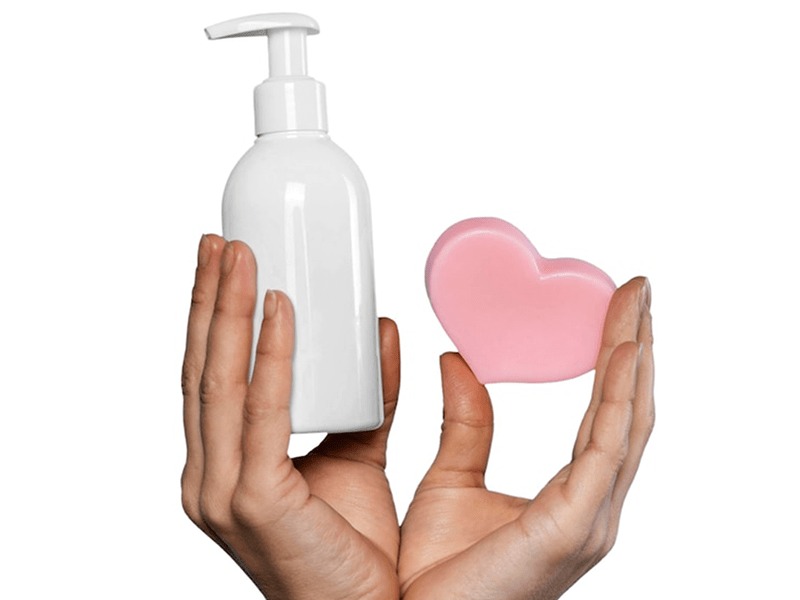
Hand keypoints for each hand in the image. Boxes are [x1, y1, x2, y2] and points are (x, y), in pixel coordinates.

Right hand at [180, 235, 400, 598]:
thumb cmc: (355, 548)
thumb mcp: (359, 457)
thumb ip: (369, 397)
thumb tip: (385, 332)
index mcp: (225, 466)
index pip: (209, 378)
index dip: (214, 318)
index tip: (228, 264)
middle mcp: (209, 477)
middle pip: (202, 369)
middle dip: (210, 299)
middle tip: (223, 241)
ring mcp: (224, 492)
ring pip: (219, 382)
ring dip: (227, 311)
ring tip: (241, 255)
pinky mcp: (257, 503)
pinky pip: (263, 413)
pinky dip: (270, 357)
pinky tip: (279, 309)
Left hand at [398, 277, 653, 598]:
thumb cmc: (436, 574)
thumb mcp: (450, 481)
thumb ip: (464, 422)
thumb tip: (458, 360)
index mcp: (568, 497)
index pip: (605, 414)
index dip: (616, 360)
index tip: (616, 307)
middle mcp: (590, 506)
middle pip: (627, 413)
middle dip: (634, 347)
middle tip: (636, 291)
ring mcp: (588, 519)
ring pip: (626, 424)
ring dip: (634, 360)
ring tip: (635, 305)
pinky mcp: (571, 528)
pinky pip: (602, 450)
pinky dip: (617, 398)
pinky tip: (619, 353)